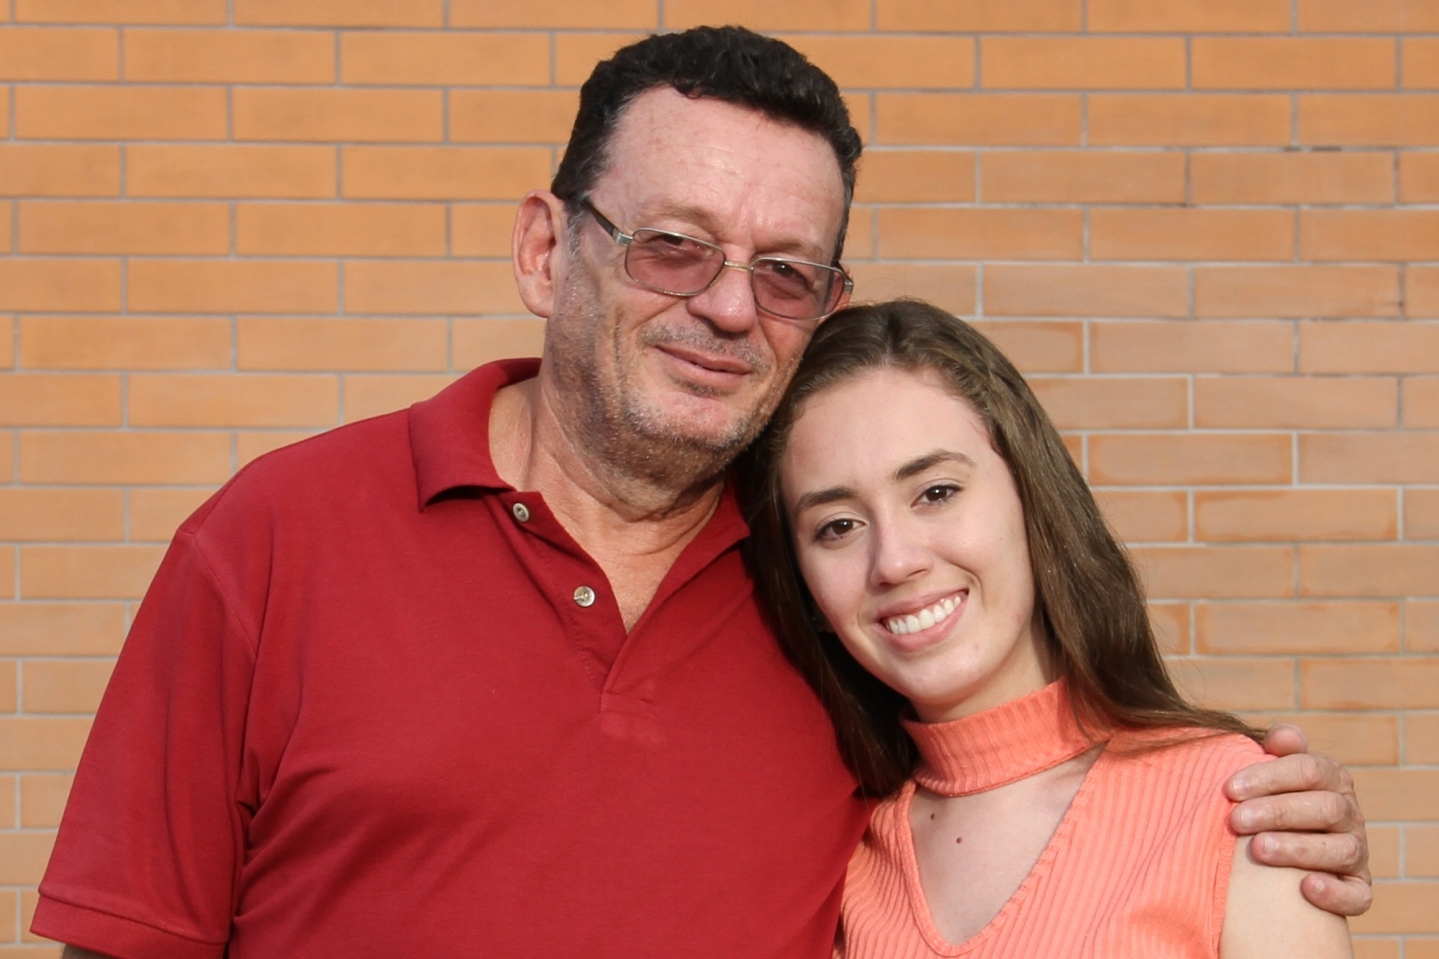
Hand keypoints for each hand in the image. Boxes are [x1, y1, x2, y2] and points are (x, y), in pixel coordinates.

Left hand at [1224, 723, 1371, 916]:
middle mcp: (1350, 815)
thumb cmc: (1268, 802)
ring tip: (1258, 849)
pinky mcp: (1357, 890)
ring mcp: (1356, 853)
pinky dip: (1335, 893)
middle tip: (1236, 820)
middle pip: (1326, 808)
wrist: (1280, 856)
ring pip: (1342, 849)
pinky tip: (1306, 887)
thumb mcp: (1272, 774)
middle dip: (1278, 812)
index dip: (1270, 776)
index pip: (1310, 770)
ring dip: (1299, 849)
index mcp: (1332, 779)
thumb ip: (1277, 752)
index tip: (1230, 788)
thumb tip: (1284, 735)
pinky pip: (1358, 895)